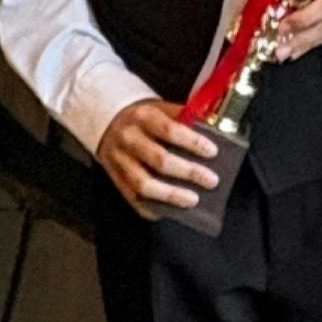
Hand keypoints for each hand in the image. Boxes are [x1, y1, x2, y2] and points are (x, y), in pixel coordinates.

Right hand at [98, 96, 219, 216]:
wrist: (107, 120)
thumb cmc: (144, 118)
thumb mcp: (160, 108)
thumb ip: (184, 119)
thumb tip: (215, 130)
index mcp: (144, 116)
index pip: (170, 130)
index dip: (192, 142)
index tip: (212, 152)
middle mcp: (130, 138)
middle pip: (160, 159)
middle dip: (188, 172)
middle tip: (211, 180)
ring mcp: (119, 160)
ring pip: (143, 183)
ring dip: (170, 194)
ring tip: (192, 200)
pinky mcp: (114, 177)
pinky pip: (132, 198)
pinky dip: (149, 208)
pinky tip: (167, 212)